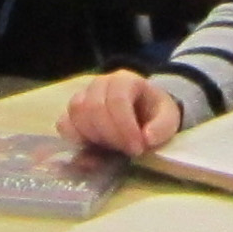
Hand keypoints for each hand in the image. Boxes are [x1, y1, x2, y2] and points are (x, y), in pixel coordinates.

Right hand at [65, 71, 185, 152]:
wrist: (144, 111)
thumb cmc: (154, 113)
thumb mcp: (168, 117)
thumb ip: (162, 126)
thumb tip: (147, 138)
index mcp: (125, 80)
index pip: (117, 100)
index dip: (125, 127)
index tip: (137, 148)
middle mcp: (100, 83)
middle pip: (94, 107)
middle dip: (111, 135)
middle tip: (126, 151)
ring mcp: (84, 96)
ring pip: (77, 113)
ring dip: (94, 137)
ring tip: (112, 148)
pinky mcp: (73, 113)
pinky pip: (64, 124)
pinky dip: (76, 138)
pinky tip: (93, 147)